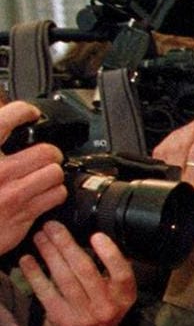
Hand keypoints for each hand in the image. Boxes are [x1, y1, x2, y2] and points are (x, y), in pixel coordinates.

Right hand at [0, 103, 65, 252]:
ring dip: (52, 174)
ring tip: (44, 175)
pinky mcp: (23, 213)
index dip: (22, 111)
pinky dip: (54, 193)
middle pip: (45, 151)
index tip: (29, 113)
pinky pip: (56, 195)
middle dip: (49, 153)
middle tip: (46, 156)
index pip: (5, 119)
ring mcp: (11, 193)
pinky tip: (43, 193)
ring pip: (54, 173)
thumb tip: (2, 114)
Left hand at [19, 224, 134, 325]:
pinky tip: (27, 260)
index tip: (96, 235)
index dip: (110, 254)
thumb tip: (99, 241)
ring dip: (49, 254)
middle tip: (52, 227)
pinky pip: (46, 291)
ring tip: (40, 238)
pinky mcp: (61, 320)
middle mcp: (106, 307)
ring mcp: (84, 315)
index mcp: (123, 298)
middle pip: (86, 270)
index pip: (122, 274)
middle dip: (66, 244)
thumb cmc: (95, 321)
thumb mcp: (113, 301)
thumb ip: (110, 277)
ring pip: (64, 277)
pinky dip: (35, 273)